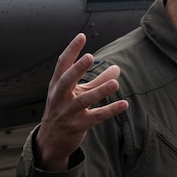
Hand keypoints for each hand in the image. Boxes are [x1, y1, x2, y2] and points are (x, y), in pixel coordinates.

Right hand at [35, 33, 127, 170]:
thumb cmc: (65, 110)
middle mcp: (59, 97)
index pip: (62, 64)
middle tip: (90, 56)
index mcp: (57, 85)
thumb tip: (117, 68)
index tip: (81, 36)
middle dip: (77, 68)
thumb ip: (98, 81)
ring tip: (115, 83)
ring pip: (84, 100)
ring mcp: (68, 112)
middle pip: (67, 80)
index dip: (71, 50)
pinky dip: (111, 110)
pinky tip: (124, 104)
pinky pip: (96, 117)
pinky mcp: (78, 126)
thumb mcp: (78, 94)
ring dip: (100, 91)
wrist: (52, 140)